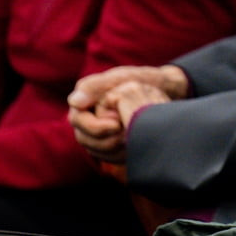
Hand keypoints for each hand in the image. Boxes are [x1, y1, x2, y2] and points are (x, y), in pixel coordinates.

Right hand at [67, 65, 187, 162]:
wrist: (161, 90)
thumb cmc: (140, 80)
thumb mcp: (121, 78)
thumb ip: (97, 86)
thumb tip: (74, 101)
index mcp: (83, 101)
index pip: (78, 121)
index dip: (96, 126)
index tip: (117, 124)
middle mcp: (85, 119)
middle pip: (85, 140)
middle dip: (107, 140)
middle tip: (128, 135)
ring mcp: (95, 134)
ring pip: (97, 151)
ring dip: (115, 149)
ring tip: (134, 139)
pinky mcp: (109, 145)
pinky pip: (109, 157)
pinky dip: (122, 155)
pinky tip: (136, 147)